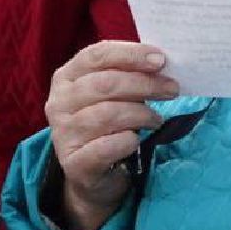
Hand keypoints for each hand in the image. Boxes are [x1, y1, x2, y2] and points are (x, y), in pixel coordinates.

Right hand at [46, 41, 177, 229]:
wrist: (91, 175)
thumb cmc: (105, 125)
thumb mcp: (111, 95)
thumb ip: (128, 75)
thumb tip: (160, 64)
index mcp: (66, 77)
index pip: (96, 56)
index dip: (130, 55)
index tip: (160, 60)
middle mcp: (59, 103)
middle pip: (105, 84)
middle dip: (144, 84)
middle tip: (171, 89)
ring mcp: (63, 134)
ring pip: (108, 114)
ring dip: (141, 115)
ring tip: (157, 120)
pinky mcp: (73, 163)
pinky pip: (107, 146)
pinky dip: (128, 141)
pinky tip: (136, 141)